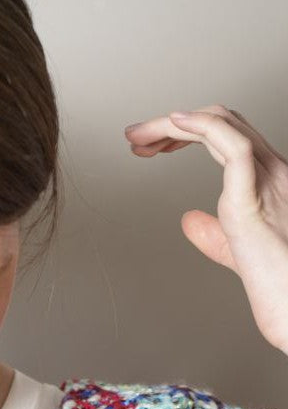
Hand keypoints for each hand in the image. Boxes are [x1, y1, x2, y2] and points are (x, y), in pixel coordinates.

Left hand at [125, 105, 287, 356]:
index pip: (226, 136)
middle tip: (134, 136)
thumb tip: (189, 221)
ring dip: (172, 123)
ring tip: (138, 134)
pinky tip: (173, 124)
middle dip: (173, 123)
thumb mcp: (236, 251)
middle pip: (221, 122)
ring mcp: (269, 179)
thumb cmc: (279, 286)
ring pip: (222, 124)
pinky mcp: (255, 199)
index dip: (186, 132)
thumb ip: (213, 234)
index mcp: (268, 180)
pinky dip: (202, 128)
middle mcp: (272, 172)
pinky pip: (234, 146)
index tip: (151, 144)